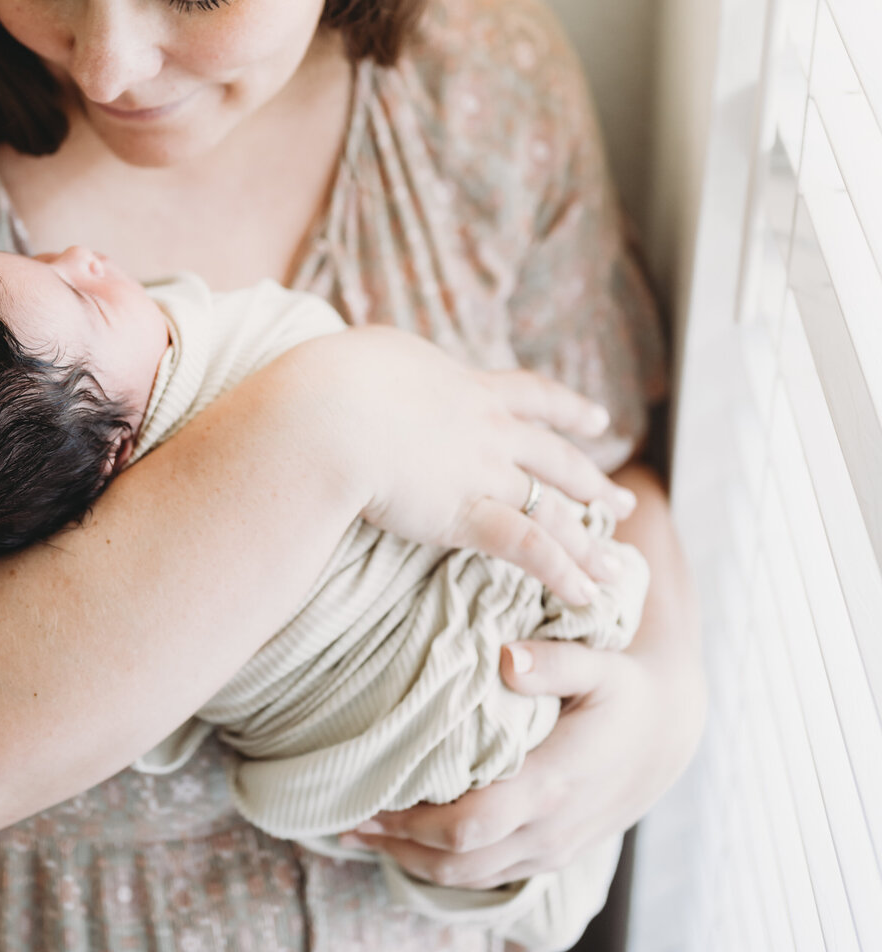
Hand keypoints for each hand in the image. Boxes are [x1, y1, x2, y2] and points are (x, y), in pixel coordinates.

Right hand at [312, 326, 636, 604]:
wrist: (330, 412)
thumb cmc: (333, 379)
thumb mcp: (373, 355)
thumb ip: (390, 366)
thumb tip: (379, 367)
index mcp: (467, 387)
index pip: (531, 396)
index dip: (568, 408)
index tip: (598, 419)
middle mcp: (488, 430)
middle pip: (557, 458)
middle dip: (592, 482)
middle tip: (622, 500)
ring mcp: (482, 473)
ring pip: (553, 510)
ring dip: (588, 542)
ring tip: (615, 568)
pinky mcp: (466, 514)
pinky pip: (529, 549)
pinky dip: (561, 574)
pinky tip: (584, 596)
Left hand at [341, 466, 705, 887]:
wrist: (668, 734)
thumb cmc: (625, 692)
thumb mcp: (601, 666)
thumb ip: (555, 662)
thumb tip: (506, 656)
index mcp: (552, 784)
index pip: (469, 825)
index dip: (412, 824)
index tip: (367, 799)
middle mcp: (548, 830)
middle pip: (457, 862)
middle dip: (397, 847)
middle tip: (345, 819)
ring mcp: (550, 850)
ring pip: (468, 878)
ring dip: (412, 861)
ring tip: (363, 832)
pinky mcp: (549, 854)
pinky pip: (487, 875)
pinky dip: (443, 865)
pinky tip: (410, 842)